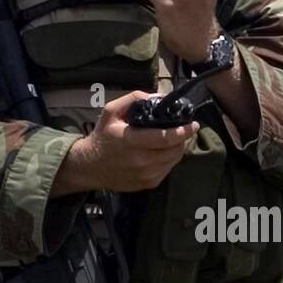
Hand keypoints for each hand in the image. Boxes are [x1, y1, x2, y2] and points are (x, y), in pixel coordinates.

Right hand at [51, 91, 198, 195]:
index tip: (193, 124)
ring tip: (175, 139)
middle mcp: (140, 161)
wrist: (90, 167)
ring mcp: (145, 175)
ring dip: (178, 148)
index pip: (166, 138)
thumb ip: (133, 99)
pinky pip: (168, 170)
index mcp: (132, 141)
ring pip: (174, 160)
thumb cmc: (102, 137)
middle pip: (174, 150)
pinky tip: (163, 152)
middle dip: (183, 138)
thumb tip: (158, 98)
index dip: (183, 131)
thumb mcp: (111, 111)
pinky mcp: (148, 184)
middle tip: (183, 129)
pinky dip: (170, 159)